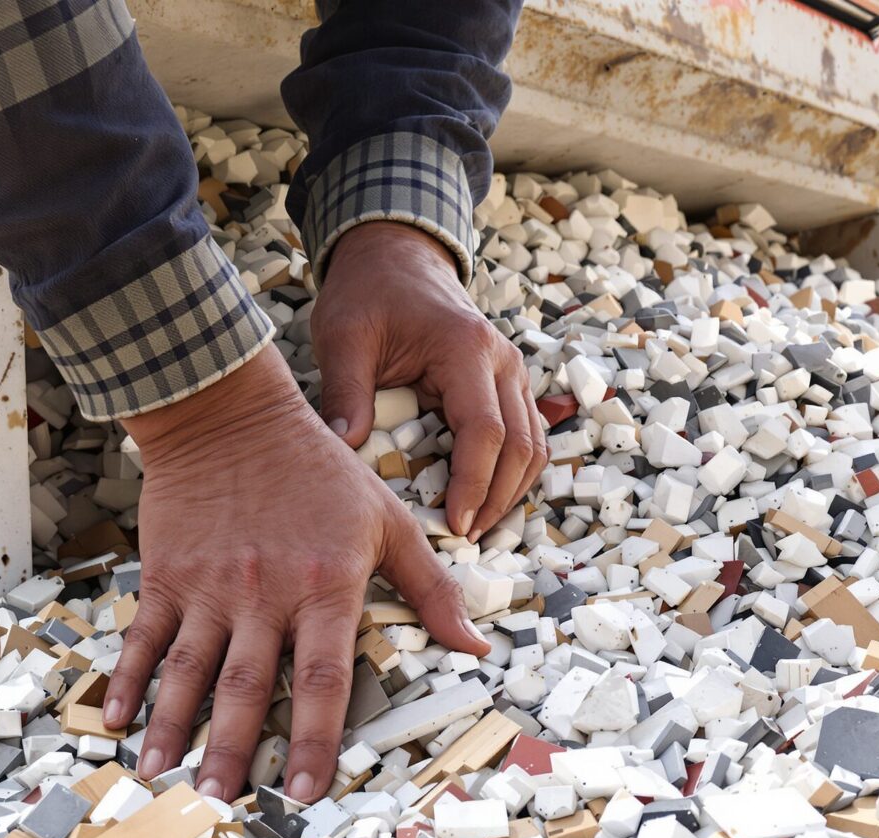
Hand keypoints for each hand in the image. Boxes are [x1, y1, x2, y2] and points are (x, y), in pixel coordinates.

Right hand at [101, 346, 488, 801]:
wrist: (232, 411)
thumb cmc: (320, 469)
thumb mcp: (387, 520)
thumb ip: (431, 587)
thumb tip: (474, 645)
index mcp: (324, 587)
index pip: (321, 676)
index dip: (315, 736)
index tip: (307, 789)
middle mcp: (264, 595)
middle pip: (247, 687)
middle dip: (233, 751)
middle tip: (219, 803)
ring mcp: (210, 587)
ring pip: (188, 670)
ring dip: (173, 727)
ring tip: (157, 774)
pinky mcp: (167, 574)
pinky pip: (144, 637)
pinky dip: (126, 680)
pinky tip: (114, 720)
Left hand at [314, 221, 547, 539]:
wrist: (395, 257)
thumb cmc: (368, 294)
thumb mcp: (343, 337)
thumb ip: (345, 393)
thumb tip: (345, 450)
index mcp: (466, 348)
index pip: (486, 431)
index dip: (474, 485)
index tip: (455, 525)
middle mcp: (503, 359)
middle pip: (523, 445)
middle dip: (498, 500)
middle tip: (464, 539)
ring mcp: (512, 370)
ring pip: (535, 445)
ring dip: (511, 492)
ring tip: (474, 527)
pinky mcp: (508, 382)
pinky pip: (526, 435)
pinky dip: (512, 473)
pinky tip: (484, 500)